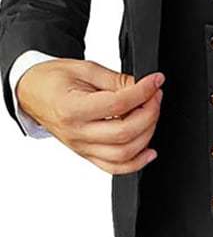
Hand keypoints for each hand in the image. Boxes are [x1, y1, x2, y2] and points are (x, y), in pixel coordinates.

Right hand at [16, 58, 164, 174]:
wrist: (32, 92)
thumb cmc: (53, 79)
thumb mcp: (85, 69)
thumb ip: (116, 80)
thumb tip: (143, 86)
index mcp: (72, 108)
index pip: (118, 105)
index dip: (144, 92)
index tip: (156, 81)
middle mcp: (76, 133)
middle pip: (124, 133)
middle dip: (149, 113)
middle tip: (155, 96)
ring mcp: (81, 147)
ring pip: (123, 154)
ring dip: (146, 135)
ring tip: (151, 115)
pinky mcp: (86, 154)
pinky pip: (113, 167)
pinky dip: (136, 163)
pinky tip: (149, 150)